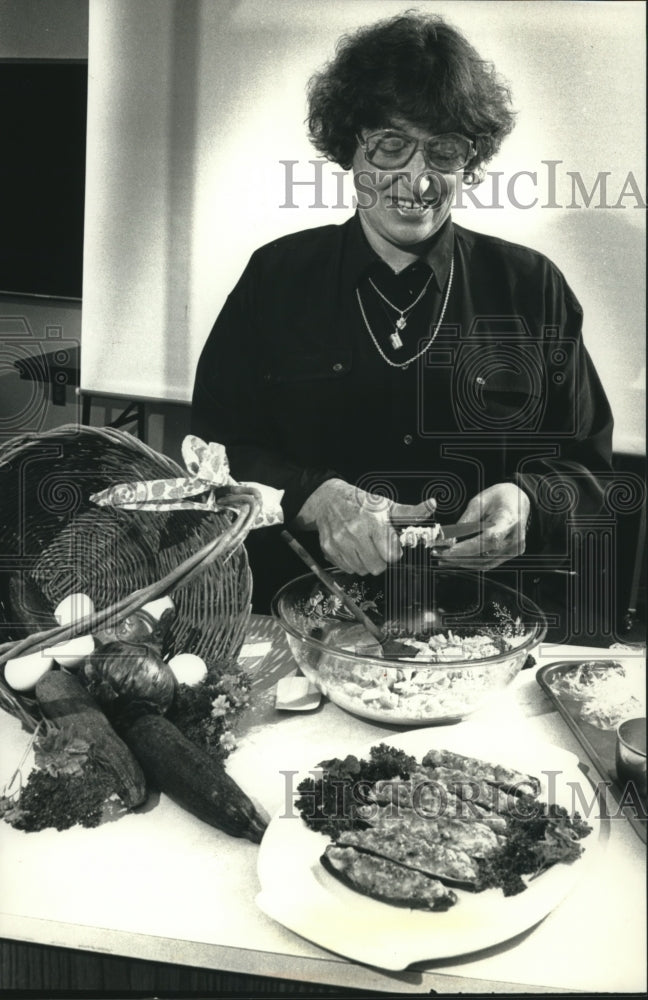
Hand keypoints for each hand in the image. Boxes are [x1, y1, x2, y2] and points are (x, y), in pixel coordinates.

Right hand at [295, 479, 435, 575]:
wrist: (329, 499)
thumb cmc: (361, 503)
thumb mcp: (387, 505)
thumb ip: (411, 512)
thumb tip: (432, 505)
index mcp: (373, 522)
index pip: (391, 554)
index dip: (394, 552)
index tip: (391, 545)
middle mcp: (355, 532)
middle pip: (377, 567)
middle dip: (381, 560)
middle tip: (377, 547)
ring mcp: (340, 542)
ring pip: (362, 570)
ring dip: (366, 563)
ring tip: (364, 547)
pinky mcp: (329, 549)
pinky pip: (347, 569)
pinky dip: (352, 563)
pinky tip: (352, 548)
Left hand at [435, 483, 529, 569]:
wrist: (519, 500)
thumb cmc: (500, 497)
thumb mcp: (479, 501)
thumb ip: (465, 521)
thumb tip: (449, 538)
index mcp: (509, 520)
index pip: (488, 539)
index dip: (466, 548)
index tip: (447, 550)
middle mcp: (515, 538)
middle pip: (485, 555)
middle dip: (459, 557)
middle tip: (438, 554)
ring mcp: (514, 549)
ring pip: (485, 563)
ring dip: (462, 563)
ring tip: (443, 558)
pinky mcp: (510, 554)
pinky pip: (488, 563)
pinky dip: (471, 563)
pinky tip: (456, 560)